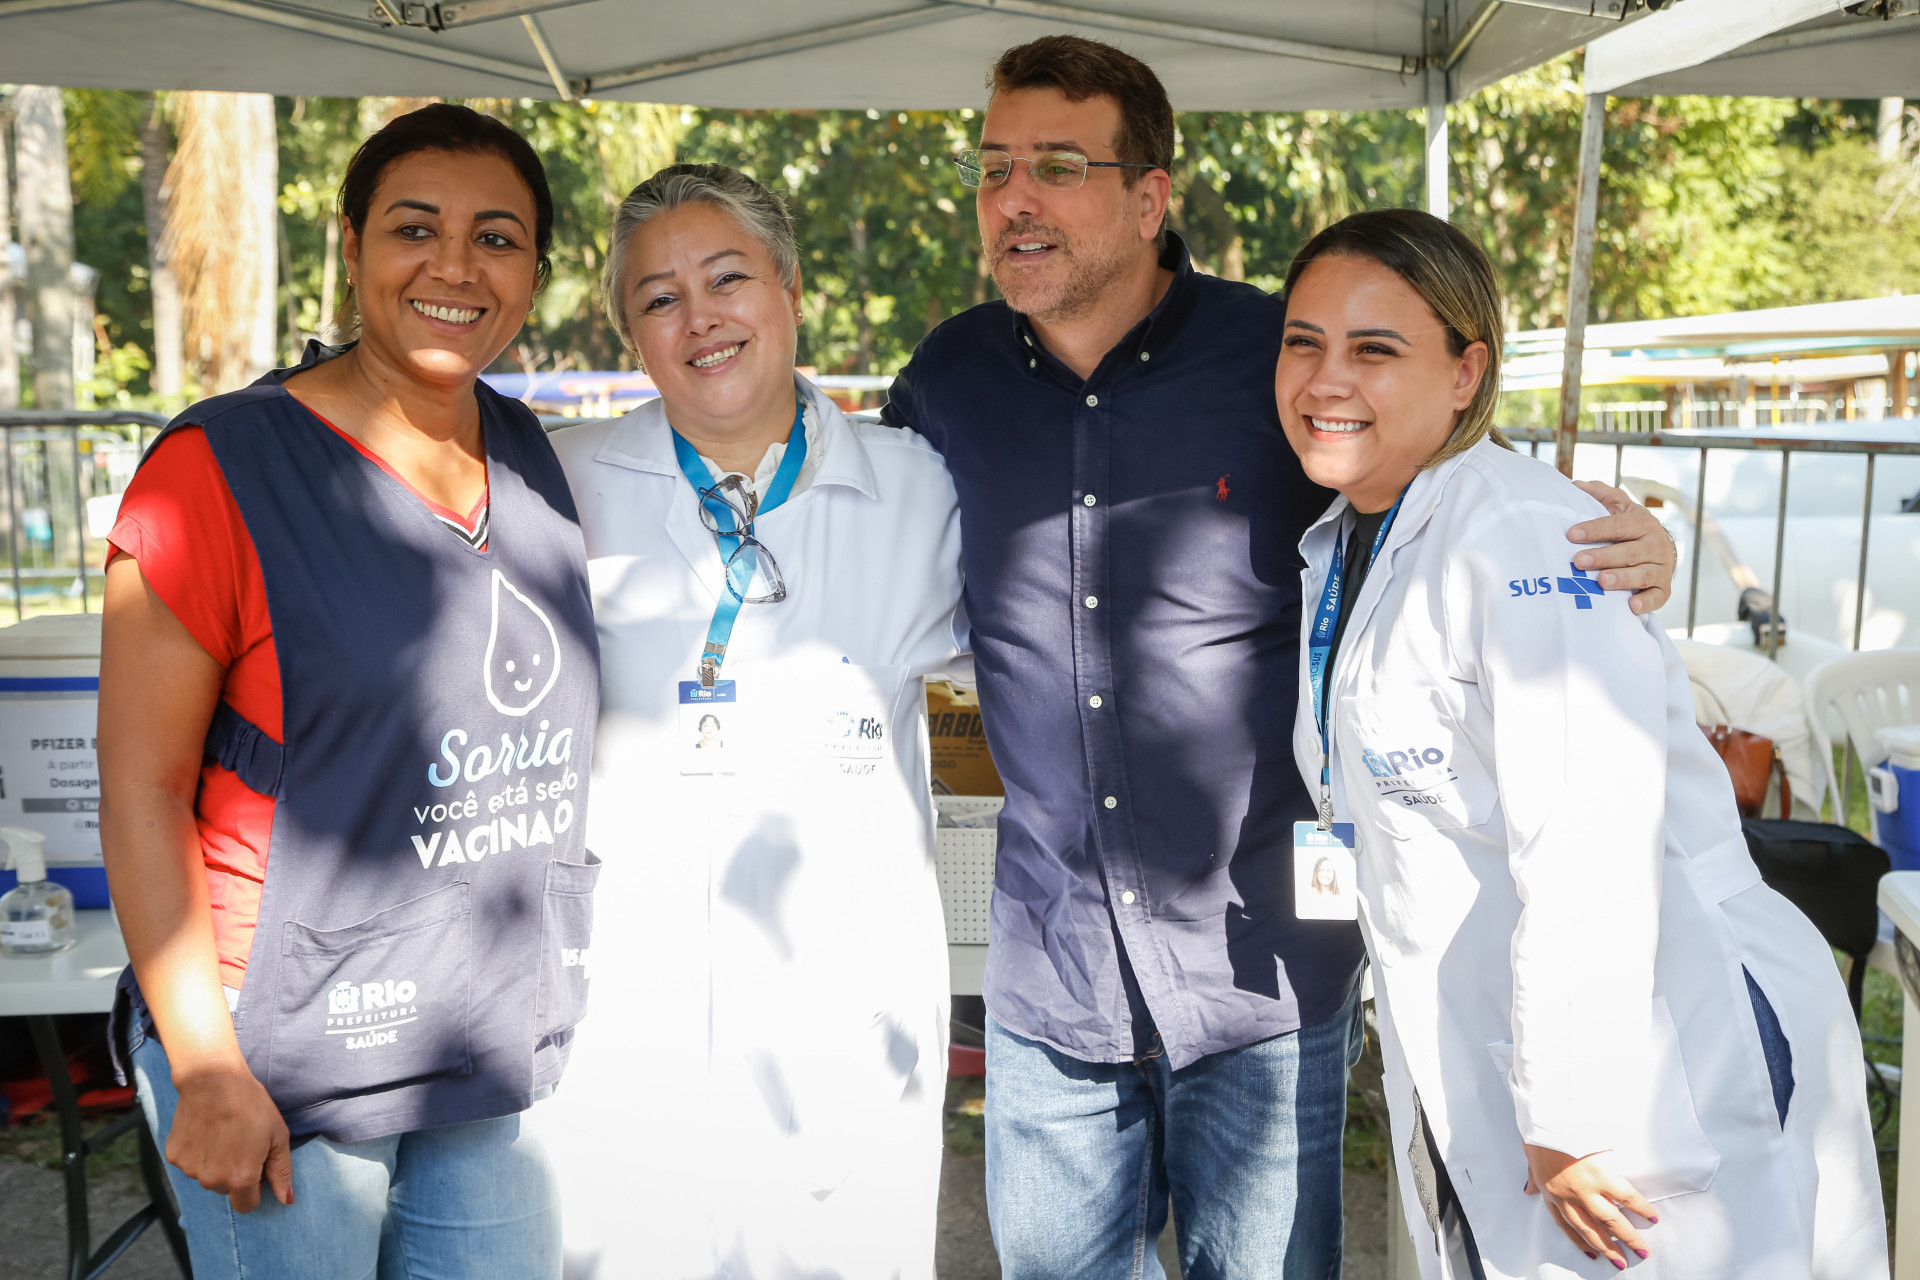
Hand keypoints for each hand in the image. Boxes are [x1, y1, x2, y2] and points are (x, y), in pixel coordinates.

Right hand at [165, 1060, 293, 1212]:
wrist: (213, 1080)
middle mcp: (212, 1181)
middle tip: (241, 1142)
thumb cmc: (251, 1106)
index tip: (256, 1166)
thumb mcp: (278, 1137)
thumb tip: (287, 1200)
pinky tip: (206, 1130)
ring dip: (215, 1163)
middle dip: (235, 1173)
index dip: (254, 1188)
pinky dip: (198, 1152)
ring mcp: (190, 1170)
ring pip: (207, 1176)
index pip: (246, 1205)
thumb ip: (282, 1172)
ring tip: (223, 1133)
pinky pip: (190, 1163)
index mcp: (240, 1179)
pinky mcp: (174, 1156)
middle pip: (226, 1189)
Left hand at [1523, 1144, 1656, 1268]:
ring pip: (1610, 1221)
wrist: (1547, 1117)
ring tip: (1641, 1250)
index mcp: (1550, 1191)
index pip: (1565, 1224)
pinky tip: (1651, 1217)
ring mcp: (1585, 1189)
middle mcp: (1567, 1196)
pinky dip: (1640, 1209)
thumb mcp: (1530, 1157)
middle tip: (1620, 1261)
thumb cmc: (1539, 1133)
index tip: (1592, 1253)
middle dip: (1607, 1248)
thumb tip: (1528, 1189)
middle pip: (1590, 1229)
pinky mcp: (1602, 1176)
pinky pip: (1626, 1198)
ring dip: (1627, 1238)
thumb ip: (1533, 1177)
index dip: (1579, 1241)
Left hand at [1567, 481, 1676, 615]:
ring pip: (1642, 574)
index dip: (1595, 529)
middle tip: (1578, 561)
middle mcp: (1655, 545)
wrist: (1661, 550)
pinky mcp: (1664, 589)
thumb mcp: (1620, 508)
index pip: (1618, 525)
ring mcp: (1661, 568)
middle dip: (1603, 557)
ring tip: (1601, 581)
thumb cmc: (1631, 529)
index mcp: (1642, 523)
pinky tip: (1631, 605)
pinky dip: (1646, 602)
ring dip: (1622, 578)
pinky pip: (1658, 597)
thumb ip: (1602, 495)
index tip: (1571, 534)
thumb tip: (1576, 484)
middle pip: (1628, 552)